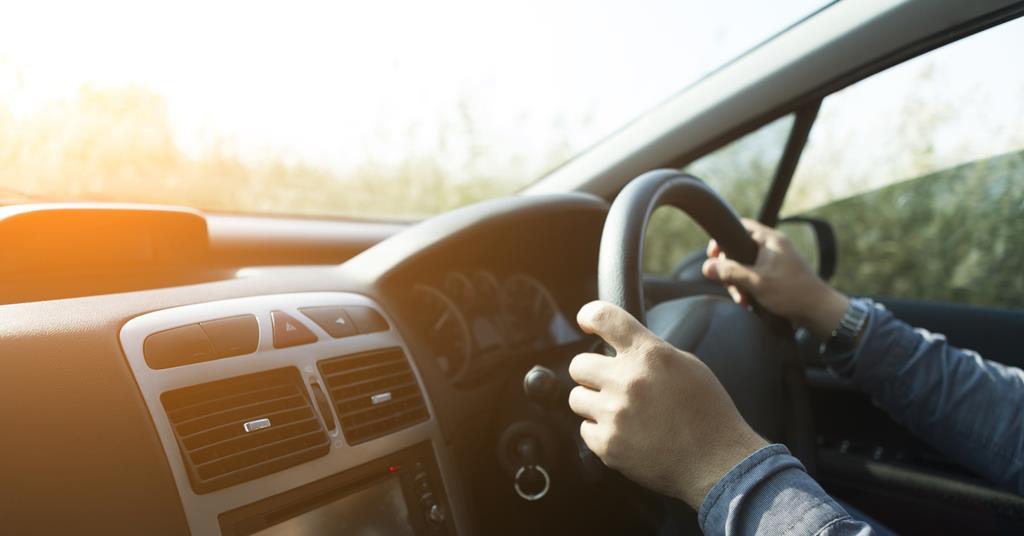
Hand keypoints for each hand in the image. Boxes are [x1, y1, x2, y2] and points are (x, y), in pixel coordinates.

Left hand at [568, 301, 766, 508]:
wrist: (718, 462)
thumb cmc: (708, 413)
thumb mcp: (687, 365)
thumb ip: (651, 351)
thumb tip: (623, 345)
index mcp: (650, 355)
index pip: (604, 317)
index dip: (589, 315)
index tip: (586, 322)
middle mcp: (627, 381)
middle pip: (579, 364)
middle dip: (592, 373)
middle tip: (611, 384)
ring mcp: (614, 415)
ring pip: (576, 398)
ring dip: (593, 403)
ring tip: (620, 412)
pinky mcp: (608, 445)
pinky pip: (585, 430)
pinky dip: (601, 432)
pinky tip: (626, 434)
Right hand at [702, 218, 848, 338]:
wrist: (819, 311)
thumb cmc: (792, 293)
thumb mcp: (756, 282)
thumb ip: (730, 273)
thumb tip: (706, 267)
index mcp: (770, 240)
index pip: (740, 226)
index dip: (723, 239)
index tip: (713, 256)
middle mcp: (774, 246)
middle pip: (739, 249)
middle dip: (730, 269)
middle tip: (729, 285)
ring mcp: (776, 261)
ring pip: (746, 265)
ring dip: (739, 282)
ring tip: (742, 299)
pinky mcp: (778, 274)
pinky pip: (755, 275)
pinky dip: (749, 287)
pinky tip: (750, 302)